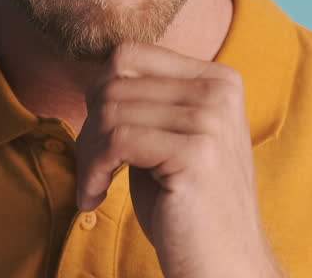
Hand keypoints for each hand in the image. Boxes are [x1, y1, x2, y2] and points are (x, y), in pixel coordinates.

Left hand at [76, 43, 284, 277]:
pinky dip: (93, 171)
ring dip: (87, 154)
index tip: (95, 136)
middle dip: (87, 127)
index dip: (97, 92)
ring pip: (110, 111)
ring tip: (94, 186)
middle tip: (89, 168)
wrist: (225, 265)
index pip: (129, 55)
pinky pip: (117, 141)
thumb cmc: (186, 208)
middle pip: (115, 82)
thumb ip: (145, 103)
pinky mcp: (196, 152)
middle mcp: (219, 90)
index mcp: (218, 79)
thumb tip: (95, 77)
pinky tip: (96, 197)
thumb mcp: (168, 139)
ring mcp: (211, 119)